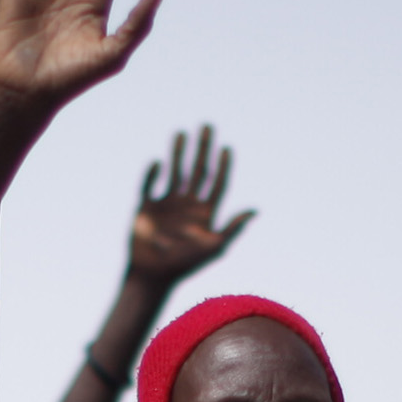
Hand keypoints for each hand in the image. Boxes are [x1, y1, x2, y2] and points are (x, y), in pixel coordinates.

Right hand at [126, 126, 251, 282]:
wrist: (153, 275)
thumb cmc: (185, 264)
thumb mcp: (214, 247)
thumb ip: (233, 228)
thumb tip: (255, 210)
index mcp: (205, 213)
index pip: (217, 184)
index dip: (223, 166)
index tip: (226, 148)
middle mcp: (188, 204)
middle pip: (198, 170)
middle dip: (203, 149)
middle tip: (207, 127)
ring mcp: (167, 204)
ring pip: (175, 171)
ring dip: (178, 152)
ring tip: (182, 133)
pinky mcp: (146, 206)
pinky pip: (149, 185)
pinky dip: (152, 174)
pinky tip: (158, 163)